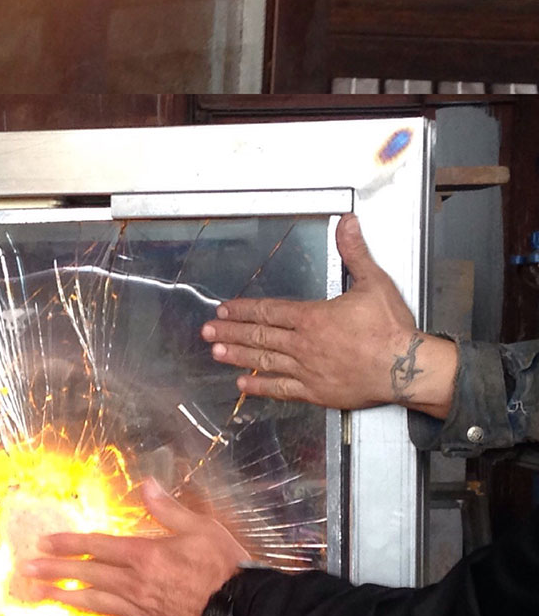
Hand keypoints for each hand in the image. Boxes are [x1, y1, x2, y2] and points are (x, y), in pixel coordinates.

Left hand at [18, 479, 246, 615]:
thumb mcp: (199, 527)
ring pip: (94, 603)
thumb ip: (167, 508)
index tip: (44, 541)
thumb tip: (146, 483)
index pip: (97, 545)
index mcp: (144, 554)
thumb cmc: (223, 567)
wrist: (244, 614)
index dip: (69, 542)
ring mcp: (140, 611)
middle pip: (88, 574)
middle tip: (27, 568)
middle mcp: (135, 584)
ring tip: (38, 594)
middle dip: (55, 570)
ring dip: (64, 597)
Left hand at [201, 214, 455, 416]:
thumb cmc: (392, 328)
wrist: (408, 369)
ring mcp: (308, 370)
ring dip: (238, 355)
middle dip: (230, 331)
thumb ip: (355, 252)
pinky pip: (282, 390)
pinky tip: (244, 384)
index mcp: (312, 317)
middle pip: (260, 336)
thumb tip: (347, 223)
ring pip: (265, 361)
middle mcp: (303, 344)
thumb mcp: (374, 282)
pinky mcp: (317, 392)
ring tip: (215, 352)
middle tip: (207, 330)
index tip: (224, 309)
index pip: (269, 311)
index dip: (244, 309)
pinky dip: (261, 386)